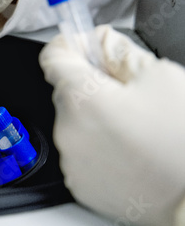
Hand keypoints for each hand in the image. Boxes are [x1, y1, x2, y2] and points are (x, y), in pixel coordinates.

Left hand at [39, 25, 184, 225]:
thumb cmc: (184, 144)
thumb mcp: (160, 76)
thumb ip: (120, 51)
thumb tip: (101, 41)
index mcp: (82, 99)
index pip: (53, 56)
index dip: (69, 44)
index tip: (81, 44)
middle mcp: (67, 131)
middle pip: (66, 92)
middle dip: (91, 85)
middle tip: (127, 92)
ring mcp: (71, 161)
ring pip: (74, 123)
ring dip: (94, 117)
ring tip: (135, 128)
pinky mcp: (79, 184)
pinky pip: (81, 152)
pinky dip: (97, 146)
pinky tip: (128, 150)